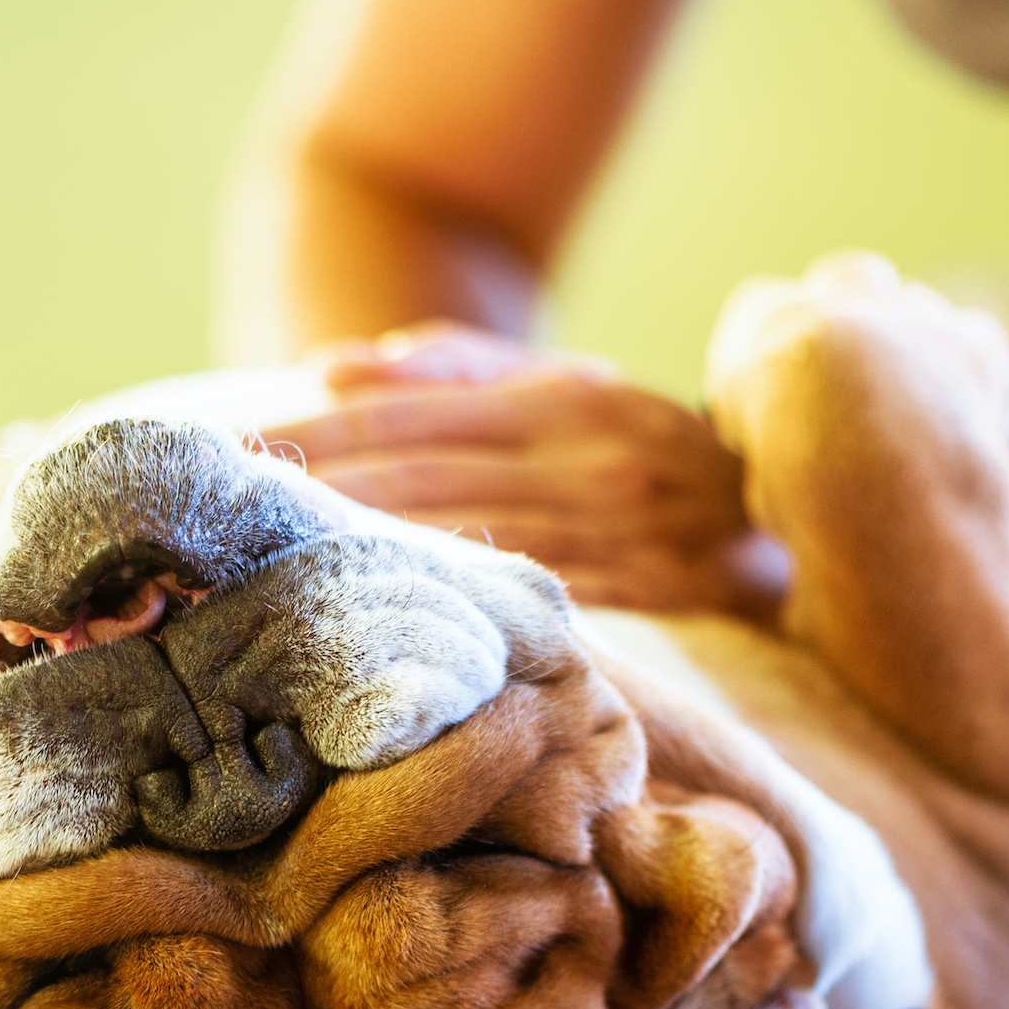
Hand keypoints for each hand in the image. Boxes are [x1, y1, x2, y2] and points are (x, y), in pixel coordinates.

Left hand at [270, 322, 790, 622]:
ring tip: (262, 587)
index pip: (408, 424)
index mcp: (559, 401)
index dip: (313, 444)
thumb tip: (336, 367)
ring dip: (368, 570)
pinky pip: (544, 614)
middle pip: (422, 486)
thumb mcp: (567, 383)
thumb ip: (459, 365)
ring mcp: (628, 535)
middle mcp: (592, 461)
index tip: (222, 463)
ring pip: (472, 552)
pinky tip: (390, 642)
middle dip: (314, 508)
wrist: (799, 496)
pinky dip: (466, 624)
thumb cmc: (644, 444)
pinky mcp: (659, 603)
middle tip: (210, 530)